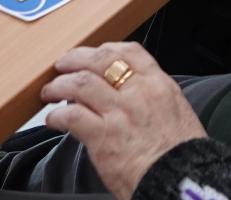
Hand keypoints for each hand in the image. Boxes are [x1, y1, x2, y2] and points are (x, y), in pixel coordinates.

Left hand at [42, 42, 206, 199]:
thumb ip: (153, 97)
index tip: (91, 55)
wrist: (179, 180)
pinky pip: (71, 116)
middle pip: (100, 60)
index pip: (129, 51)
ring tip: (50, 91)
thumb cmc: (181, 154)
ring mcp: (119, 112)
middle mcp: (138, 92)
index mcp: (159, 84)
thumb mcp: (177, 111)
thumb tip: (133, 92)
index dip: (104, 49)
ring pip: (80, 83)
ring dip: (59, 85)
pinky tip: (52, 120)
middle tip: (62, 65)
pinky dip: (56, 116)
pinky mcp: (102, 136)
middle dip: (75, 59)